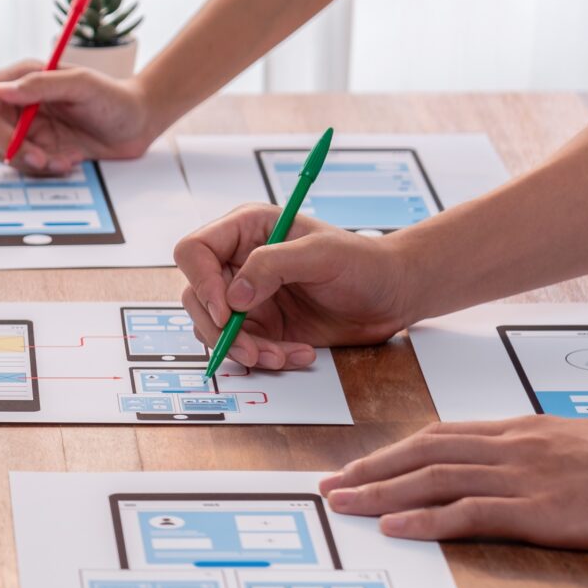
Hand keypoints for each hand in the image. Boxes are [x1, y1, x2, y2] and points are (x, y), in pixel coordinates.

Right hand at [0, 60, 157, 170]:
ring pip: (6, 152)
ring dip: (30, 162)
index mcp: (26, 78)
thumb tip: (1, 91)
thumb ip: (41, 85)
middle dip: (12, 147)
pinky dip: (44, 169)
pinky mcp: (42, 149)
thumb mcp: (82, 85)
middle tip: (40, 157)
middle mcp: (23, 103)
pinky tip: (69, 162)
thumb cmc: (115, 98)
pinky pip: (26, 166)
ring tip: (62, 160)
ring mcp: (31, 128)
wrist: (139, 125)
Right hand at [173, 205, 417, 369]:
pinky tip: (299, 353)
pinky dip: (266, 358)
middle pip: (196, 296)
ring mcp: (248, 297)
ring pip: (214, 328)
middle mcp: (239, 262)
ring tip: (284, 354)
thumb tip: (234, 297)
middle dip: (222, 329)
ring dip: (244, 349)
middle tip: (252, 348)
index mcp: (247, 230)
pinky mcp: (262, 326)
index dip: (201, 282)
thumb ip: (273, 265)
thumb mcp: (321, 254)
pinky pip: (242, 348)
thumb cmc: (364, 262)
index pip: (195, 251)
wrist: (393, 295)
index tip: (227, 311)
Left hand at [319, 417, 587, 550]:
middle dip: (372, 469)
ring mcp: (525, 477)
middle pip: (424, 453)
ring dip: (382, 493)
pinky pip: (469, 513)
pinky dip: (425, 519)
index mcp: (522, 430)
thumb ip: (537, 448)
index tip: (362, 464)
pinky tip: (395, 526)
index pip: (441, 435)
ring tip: (345, 504)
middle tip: (332, 484)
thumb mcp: (579, 441)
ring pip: (434, 479)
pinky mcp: (540, 510)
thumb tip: (507, 458)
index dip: (395, 451)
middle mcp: (514, 447)